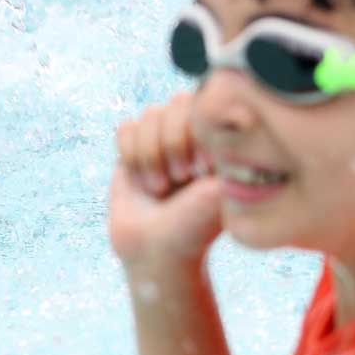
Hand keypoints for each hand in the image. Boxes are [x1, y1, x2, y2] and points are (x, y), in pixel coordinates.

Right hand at [109, 92, 224, 270]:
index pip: (206, 103)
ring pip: (149, 114)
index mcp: (222, 138)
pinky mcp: (133, 148)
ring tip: (161, 186)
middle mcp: (194, 133)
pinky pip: (125, 128)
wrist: (156, 252)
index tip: (202, 172)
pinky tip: (142, 180)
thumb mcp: (220, 192)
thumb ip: (225, 153)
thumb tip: (229, 114)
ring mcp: (163, 138)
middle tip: (180, 179)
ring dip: (151, 154)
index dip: (196, 135)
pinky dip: (130, 154)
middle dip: (172, 143)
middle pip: (176, 102)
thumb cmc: (194, 228)